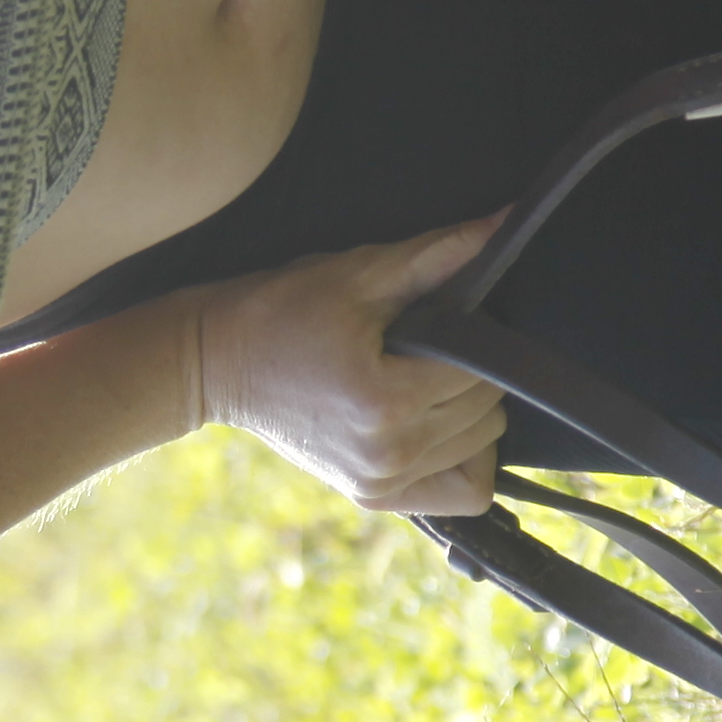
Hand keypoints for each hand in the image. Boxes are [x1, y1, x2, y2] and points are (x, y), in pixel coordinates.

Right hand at [189, 219, 509, 516]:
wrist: (216, 362)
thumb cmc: (282, 309)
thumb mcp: (358, 272)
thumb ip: (437, 255)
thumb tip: (505, 225)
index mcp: (384, 400)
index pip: (479, 370)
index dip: (477, 333)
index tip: (444, 313)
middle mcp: (387, 454)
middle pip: (488, 412)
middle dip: (474, 370)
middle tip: (431, 343)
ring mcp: (380, 483)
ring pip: (484, 449)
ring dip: (471, 410)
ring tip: (427, 379)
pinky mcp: (373, 497)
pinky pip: (463, 493)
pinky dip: (465, 457)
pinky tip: (436, 423)